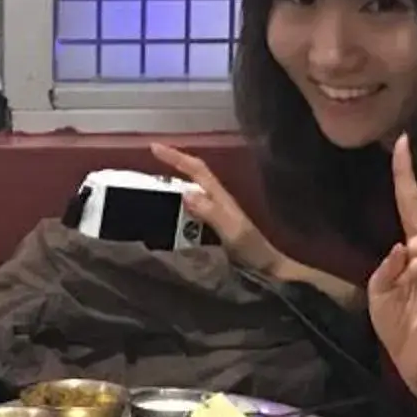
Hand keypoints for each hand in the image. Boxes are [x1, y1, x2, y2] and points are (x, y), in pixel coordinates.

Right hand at [150, 144, 282, 275]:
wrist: (268, 268)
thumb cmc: (253, 250)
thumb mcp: (233, 231)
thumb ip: (211, 212)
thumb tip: (185, 193)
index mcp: (220, 197)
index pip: (197, 170)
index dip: (176, 156)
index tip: (154, 147)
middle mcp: (217, 200)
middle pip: (193, 175)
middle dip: (172, 165)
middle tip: (148, 165)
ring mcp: (216, 212)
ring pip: (191, 190)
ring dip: (172, 185)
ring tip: (150, 188)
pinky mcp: (213, 225)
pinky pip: (190, 209)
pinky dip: (177, 205)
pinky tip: (166, 214)